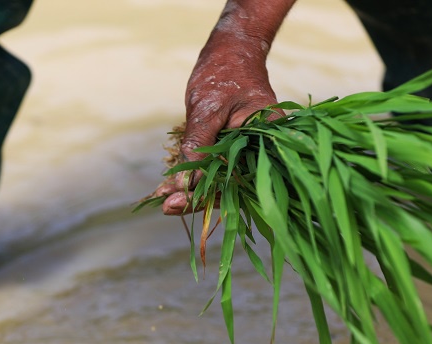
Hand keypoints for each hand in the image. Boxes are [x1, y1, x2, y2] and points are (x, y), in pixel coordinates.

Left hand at [154, 0, 296, 214]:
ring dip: (192, 190)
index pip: (237, 181)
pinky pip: (216, 167)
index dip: (206, 196)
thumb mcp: (207, 108)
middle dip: (196, 198)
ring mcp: (249, 150)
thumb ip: (197, 146)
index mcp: (267, 140)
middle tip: (166, 206)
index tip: (176, 203)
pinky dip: (195, 175)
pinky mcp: (235, 148)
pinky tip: (172, 185)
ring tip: (163, 198)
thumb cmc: (224, 72)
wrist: (233, 50)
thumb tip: (185, 185)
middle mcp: (263, 150)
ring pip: (221, 181)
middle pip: (230, 187)